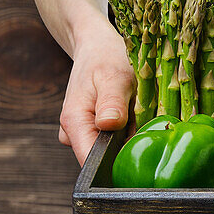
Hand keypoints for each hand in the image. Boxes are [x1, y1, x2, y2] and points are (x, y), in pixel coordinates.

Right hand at [59, 25, 133, 164]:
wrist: (96, 46)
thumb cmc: (106, 57)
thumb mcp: (115, 75)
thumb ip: (112, 102)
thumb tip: (109, 125)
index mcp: (74, 122)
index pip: (90, 162)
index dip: (115, 166)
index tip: (139, 155)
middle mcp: (72, 132)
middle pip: (104, 160)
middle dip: (126, 148)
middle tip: (140, 120)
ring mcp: (81, 132)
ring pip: (110, 151)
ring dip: (127, 137)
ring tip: (134, 111)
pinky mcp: (91, 130)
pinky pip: (112, 141)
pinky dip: (125, 131)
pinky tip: (130, 113)